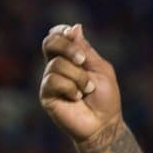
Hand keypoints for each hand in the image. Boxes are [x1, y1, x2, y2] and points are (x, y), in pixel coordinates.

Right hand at [39, 23, 121, 141]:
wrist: (104, 124)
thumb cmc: (106, 98)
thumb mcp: (101, 70)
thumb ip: (86, 50)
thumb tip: (75, 28)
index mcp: (71, 58)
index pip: (58, 36)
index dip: (61, 31)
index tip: (72, 34)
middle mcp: (57, 66)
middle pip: (49, 43)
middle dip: (67, 48)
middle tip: (83, 61)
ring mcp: (50, 80)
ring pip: (57, 65)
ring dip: (78, 78)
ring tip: (87, 91)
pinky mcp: (46, 94)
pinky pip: (53, 81)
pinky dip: (70, 88)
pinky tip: (77, 98)